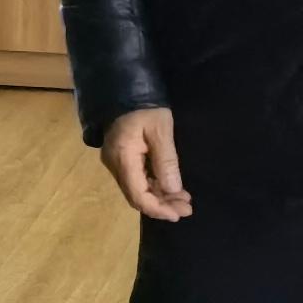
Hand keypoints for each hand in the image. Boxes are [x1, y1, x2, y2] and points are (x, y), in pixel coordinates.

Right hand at [97, 107, 189, 222]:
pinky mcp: (121, 158)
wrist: (126, 88)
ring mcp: (116, 162)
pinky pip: (137, 179)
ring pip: (137, 189)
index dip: (158, 209)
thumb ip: (166, 161)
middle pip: (137, 196)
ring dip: (160, 197)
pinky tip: (171, 187)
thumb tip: (172, 191)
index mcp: (123, 159)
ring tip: (184, 199)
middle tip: (187, 208)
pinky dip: (154, 186)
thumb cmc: (146, 107)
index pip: (138, 195)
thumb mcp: (161, 130)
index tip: (178, 214)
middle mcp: (115, 165)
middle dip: (162, 205)